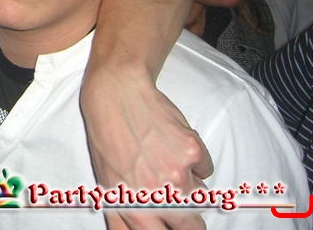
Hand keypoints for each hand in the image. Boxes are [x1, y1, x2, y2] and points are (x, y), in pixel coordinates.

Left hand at [81, 66, 212, 229]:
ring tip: (166, 160)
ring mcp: (177, 175)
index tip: (173, 223)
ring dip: (191, 184)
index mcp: (132, 209)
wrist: (116, 96)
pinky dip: (196, 159)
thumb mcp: (105, 183)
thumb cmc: (106, 137)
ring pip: (202, 196)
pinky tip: (173, 142)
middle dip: (190, 220)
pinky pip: (206, 167)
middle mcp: (157, 197)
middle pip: (192, 227)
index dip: (172, 229)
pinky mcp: (192, 152)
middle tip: (180, 200)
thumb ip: (122, 217)